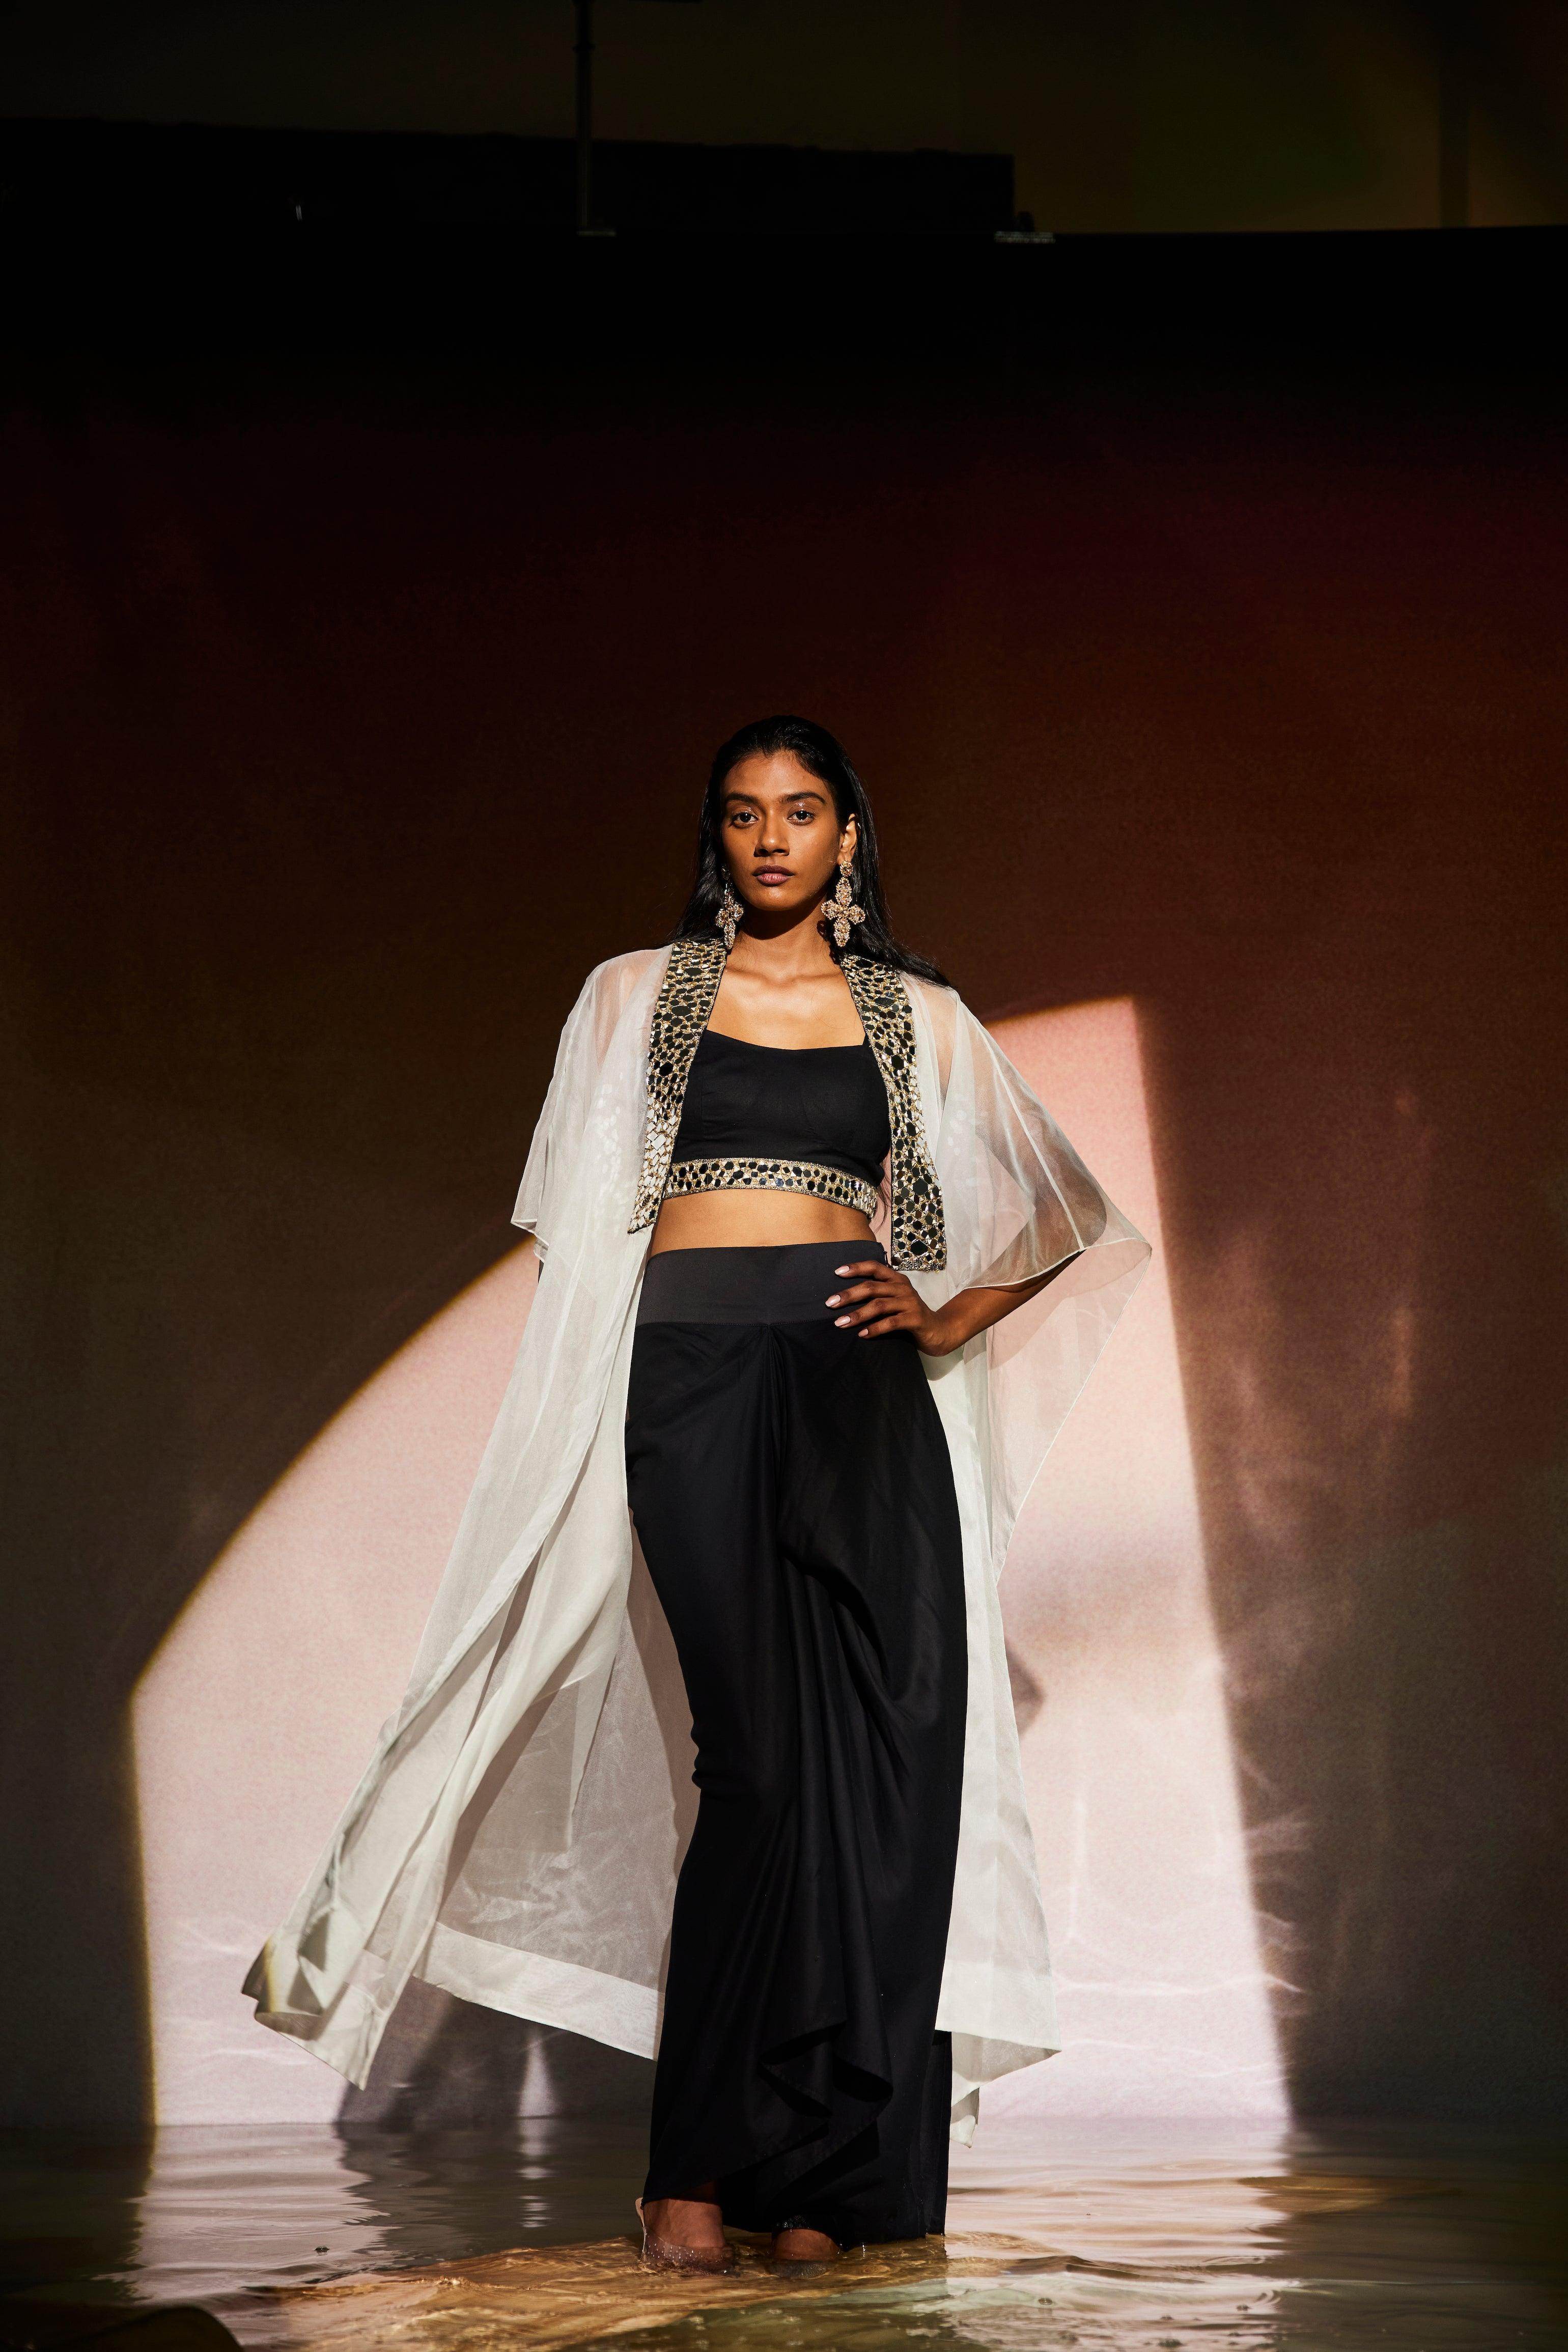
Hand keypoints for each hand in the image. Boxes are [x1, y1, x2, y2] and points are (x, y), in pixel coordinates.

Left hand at [824, 1261, 958, 1352]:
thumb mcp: (894, 1300)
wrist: (939, 1330)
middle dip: (849, 1295)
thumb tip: (844, 1298)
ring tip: (840, 1323)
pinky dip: (875, 1328)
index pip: (874, 1267)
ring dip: (858, 1314)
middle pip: (871, 1287)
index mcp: (896, 1279)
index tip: (837, 1272)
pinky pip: (891, 1322)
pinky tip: (862, 1335)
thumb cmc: (910, 1314)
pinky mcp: (915, 1319)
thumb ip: (877, 1295)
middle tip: (830, 1303)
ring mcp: (910, 1302)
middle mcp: (903, 1287)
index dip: (856, 1268)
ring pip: (879, 1305)